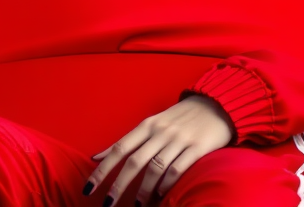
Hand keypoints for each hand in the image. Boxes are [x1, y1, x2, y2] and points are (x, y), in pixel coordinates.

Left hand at [83, 95, 233, 205]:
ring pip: (155, 168)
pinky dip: (167, 183)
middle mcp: (160, 132)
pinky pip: (178, 169)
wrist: (214, 105)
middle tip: (108, 205)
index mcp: (147, 125)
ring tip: (138, 205)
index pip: (119, 148)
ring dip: (144, 190)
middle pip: (134, 161)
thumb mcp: (151, 124)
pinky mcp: (197, 148)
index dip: (102, 169)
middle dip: (118, 185)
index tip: (88, 187)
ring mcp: (178, 139)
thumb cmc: (178, 118)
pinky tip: (161, 194)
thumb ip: (127, 141)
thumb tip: (96, 156)